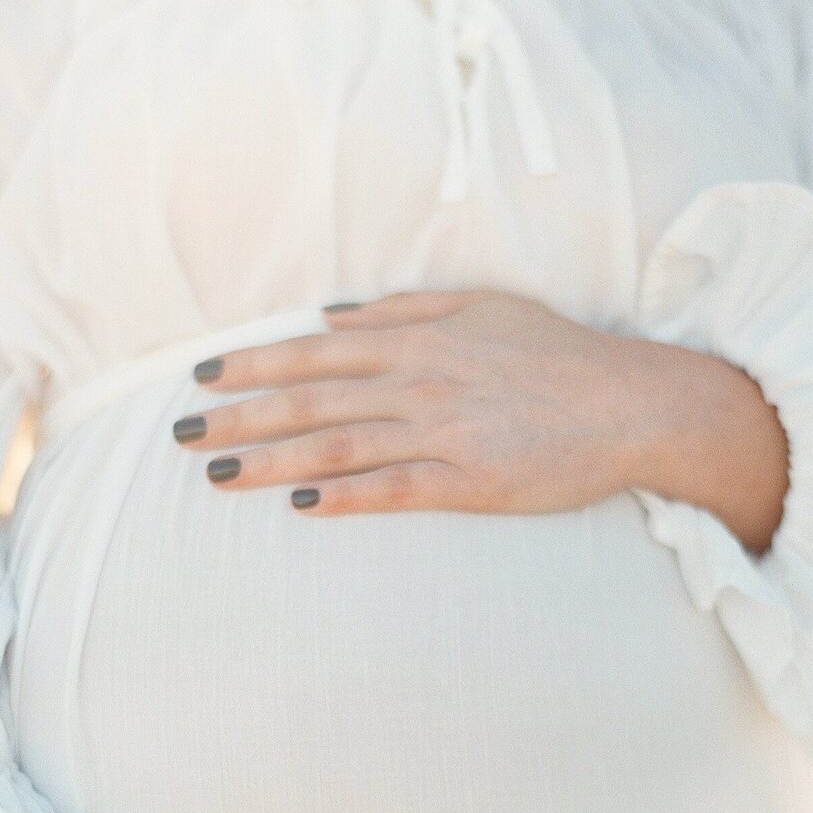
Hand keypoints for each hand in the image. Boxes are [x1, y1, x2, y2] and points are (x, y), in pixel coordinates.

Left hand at [172, 289, 788, 551]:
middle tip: (179, 434)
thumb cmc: (559, 354)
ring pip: (338, 444)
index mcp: (419, 338)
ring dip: (270, 459)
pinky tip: (299, 504)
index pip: (316, 350)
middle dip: (239, 417)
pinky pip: (394, 490)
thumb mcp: (483, 308)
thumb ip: (406, 307)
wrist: (634, 403)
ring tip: (215, 474)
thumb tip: (334, 315)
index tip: (203, 378)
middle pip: (311, 398)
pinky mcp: (471, 483)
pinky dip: (343, 495)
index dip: (254, 364)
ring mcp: (444, 433)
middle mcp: (421, 382)